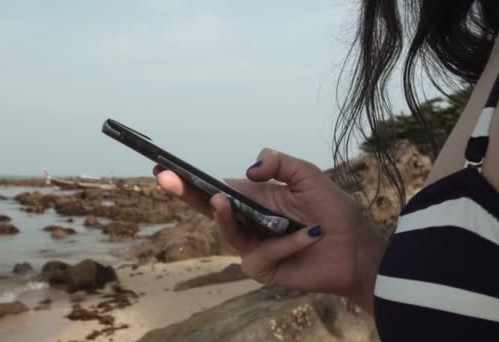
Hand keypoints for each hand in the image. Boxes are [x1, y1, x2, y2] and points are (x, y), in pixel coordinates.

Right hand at [154, 148, 384, 311]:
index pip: (217, 188)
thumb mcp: (309, 177)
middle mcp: (248, 221)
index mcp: (254, 198)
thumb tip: (249, 170)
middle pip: (209, 209)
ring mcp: (252, 246)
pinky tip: (311, 236)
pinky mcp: (262, 268)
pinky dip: (287, 243)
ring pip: (228, 232)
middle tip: (163, 177)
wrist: (356, 250)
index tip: (165, 167)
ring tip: (221, 200)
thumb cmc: (333, 212)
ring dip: (224, 217)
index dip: (191, 180)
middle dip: (185, 193)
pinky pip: (262, 254)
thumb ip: (279, 164)